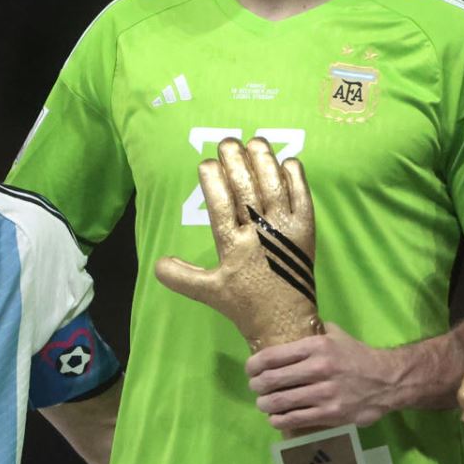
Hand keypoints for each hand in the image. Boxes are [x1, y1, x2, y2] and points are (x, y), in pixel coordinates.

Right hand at [153, 136, 320, 350]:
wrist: (287, 322)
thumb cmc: (246, 305)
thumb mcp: (209, 292)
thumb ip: (182, 277)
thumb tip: (157, 263)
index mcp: (234, 247)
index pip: (221, 205)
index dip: (213, 181)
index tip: (206, 162)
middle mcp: (260, 234)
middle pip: (247, 189)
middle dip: (236, 162)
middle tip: (228, 142)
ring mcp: (286, 230)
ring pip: (274, 187)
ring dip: (264, 161)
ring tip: (255, 141)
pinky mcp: (306, 231)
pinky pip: (302, 198)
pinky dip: (296, 178)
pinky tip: (288, 161)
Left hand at [248, 323, 400, 432]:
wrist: (387, 381)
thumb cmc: (357, 356)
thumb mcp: (337, 335)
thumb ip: (314, 330)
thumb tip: (291, 324)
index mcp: (317, 346)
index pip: (273, 356)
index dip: (254, 365)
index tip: (251, 369)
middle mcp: (319, 368)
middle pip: (272, 380)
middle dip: (257, 386)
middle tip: (256, 388)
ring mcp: (324, 393)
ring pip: (280, 402)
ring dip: (265, 404)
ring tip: (264, 404)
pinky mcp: (330, 414)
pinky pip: (295, 419)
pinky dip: (279, 420)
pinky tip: (276, 418)